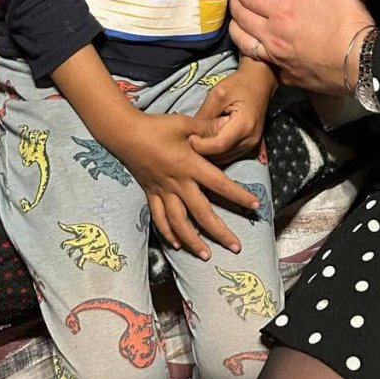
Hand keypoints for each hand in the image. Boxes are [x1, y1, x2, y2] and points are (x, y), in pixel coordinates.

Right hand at [115, 111, 260, 260]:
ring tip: (206, 255)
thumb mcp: (185, 122)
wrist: (124, 133)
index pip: (220, 184)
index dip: (238, 196)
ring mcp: (163, 191)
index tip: (255, 206)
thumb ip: (208, 127)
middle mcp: (177, 183)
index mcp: (189, 165)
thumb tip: (228, 124)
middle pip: (201, 213)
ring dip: (193, 241)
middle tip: (236, 247)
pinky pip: (159, 218)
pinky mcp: (151, 193)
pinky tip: (177, 245)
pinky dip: (168, 233)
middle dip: (220, 232)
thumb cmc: (156, 126)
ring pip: (179, 222)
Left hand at [189, 59, 276, 164]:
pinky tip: (208, 141)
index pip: (218, 145)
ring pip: (224, 159)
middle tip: (190, 139)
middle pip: (221, 155)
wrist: (260, 82)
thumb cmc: (239, 84)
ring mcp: (251, 144)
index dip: (201, 145)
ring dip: (209, 153)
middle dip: (203, 151)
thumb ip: (205, 114)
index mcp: (244, 125)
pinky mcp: (250, 146)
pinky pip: (229, 155)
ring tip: (198, 140)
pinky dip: (217, 152)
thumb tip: (191, 131)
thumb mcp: (218, 94)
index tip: (189, 136)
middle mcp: (250, 139)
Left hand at [229, 0, 373, 95]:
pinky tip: (262, 54)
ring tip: (237, 26)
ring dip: (237, 32)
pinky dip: (260, 57)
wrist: (362, 61)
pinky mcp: (289, 76)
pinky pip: (266, 66)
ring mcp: (279, 58)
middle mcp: (274, 35)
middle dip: (235, 7)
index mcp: (283, 11)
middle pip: (241, 19)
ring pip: (245, 44)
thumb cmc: (350, 26)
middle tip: (235, 1)